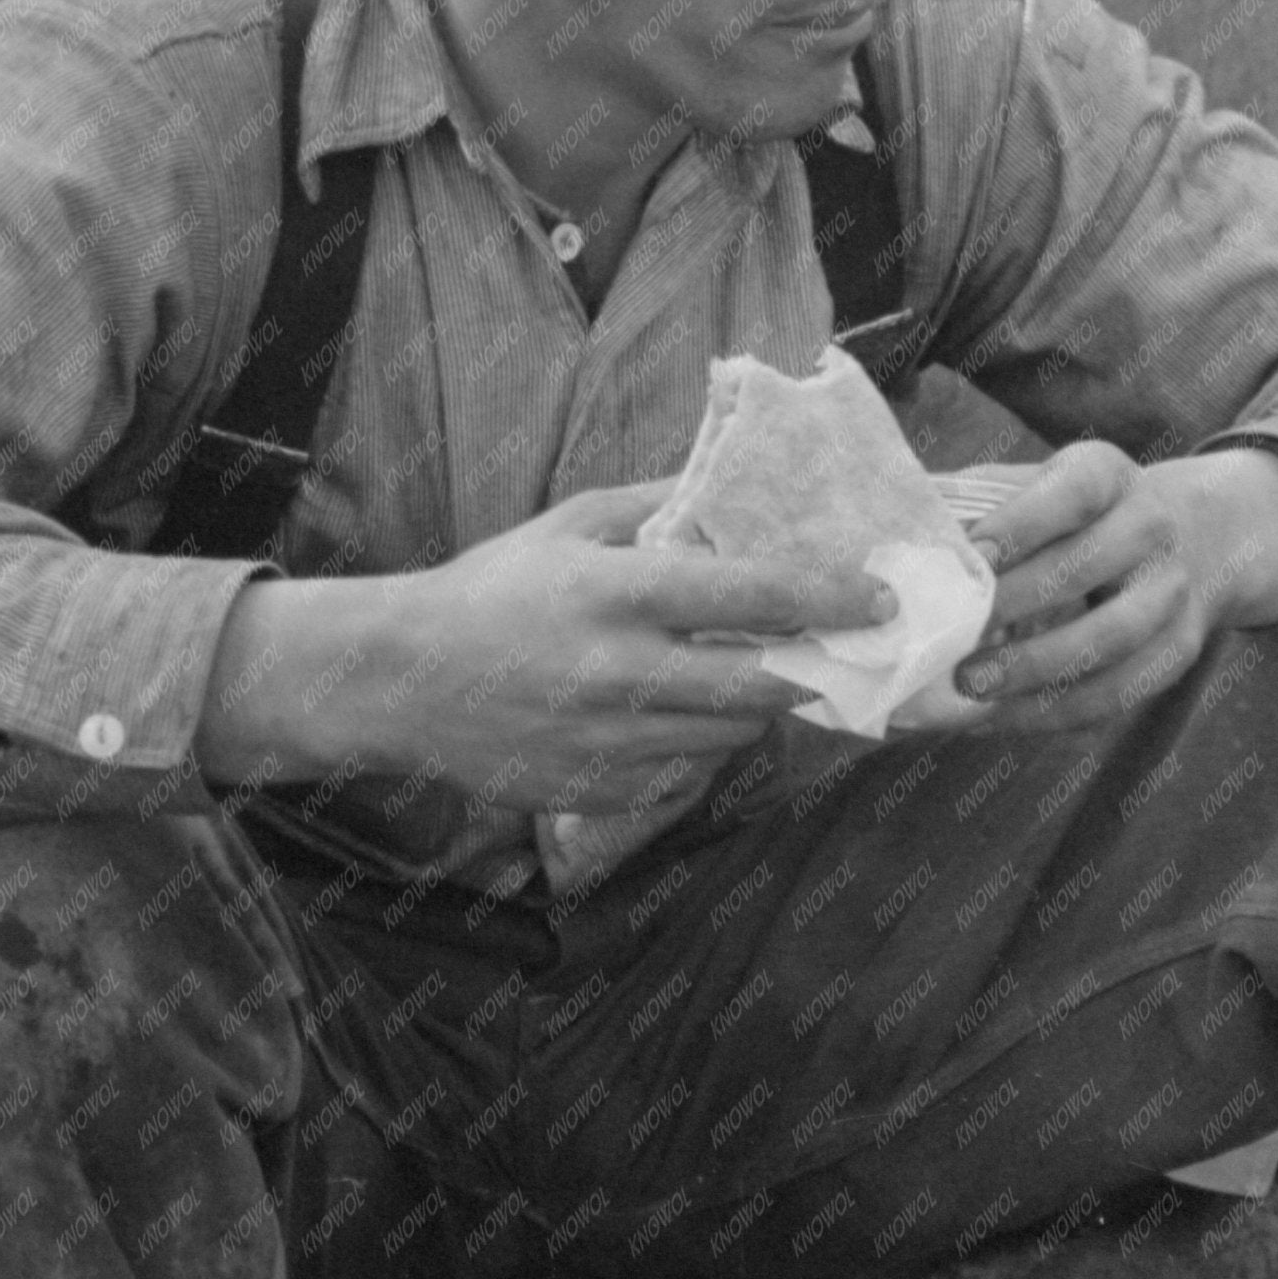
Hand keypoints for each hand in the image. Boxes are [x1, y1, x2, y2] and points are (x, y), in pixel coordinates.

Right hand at [195, 481, 894, 805]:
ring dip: (752, 709)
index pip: (752, 596)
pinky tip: (669, 717)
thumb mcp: (569, 524)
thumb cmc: (492, 589)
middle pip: (762, 687)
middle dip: (812, 671)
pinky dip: (694, 747)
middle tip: (837, 652)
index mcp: (617, 595)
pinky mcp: (596, 795)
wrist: (398, 681)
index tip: (879, 594)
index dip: (829, 596)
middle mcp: (621, 675)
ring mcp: (609, 745)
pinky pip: (682, 777)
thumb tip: (734, 483)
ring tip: (744, 677)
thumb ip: (656, 504)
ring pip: (730, 739)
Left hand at [954, 442, 1277, 736]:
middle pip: (1089, 567)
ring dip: (1037, 668)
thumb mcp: (1043, 487)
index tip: (972, 556)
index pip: (1072, 492)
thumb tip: (900, 531)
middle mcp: (1153, 527)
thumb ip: (979, 503)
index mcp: (1109, 475)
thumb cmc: (1081, 517)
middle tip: (955, 635)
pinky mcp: (1177, 652)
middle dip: (1018, 603)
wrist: (1195, 540)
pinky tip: (998, 718)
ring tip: (972, 685)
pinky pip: (1120, 693)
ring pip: (1112, 640)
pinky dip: (1056, 713)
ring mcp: (1173, 594)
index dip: (1022, 523)